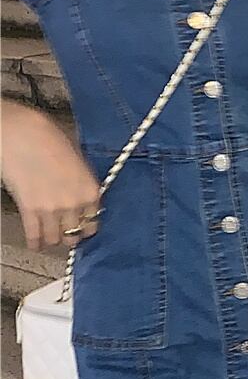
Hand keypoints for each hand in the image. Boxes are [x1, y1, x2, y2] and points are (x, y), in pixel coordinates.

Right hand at [1, 105, 101, 250]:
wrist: (21, 133)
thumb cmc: (48, 137)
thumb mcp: (77, 160)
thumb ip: (82, 182)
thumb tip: (81, 193)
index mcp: (90, 190)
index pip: (94, 221)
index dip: (86, 225)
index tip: (83, 227)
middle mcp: (75, 204)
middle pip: (75, 234)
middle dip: (70, 234)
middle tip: (65, 233)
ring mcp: (52, 210)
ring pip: (55, 239)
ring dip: (52, 239)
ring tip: (49, 238)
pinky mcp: (30, 211)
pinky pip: (34, 236)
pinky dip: (34, 243)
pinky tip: (34, 244)